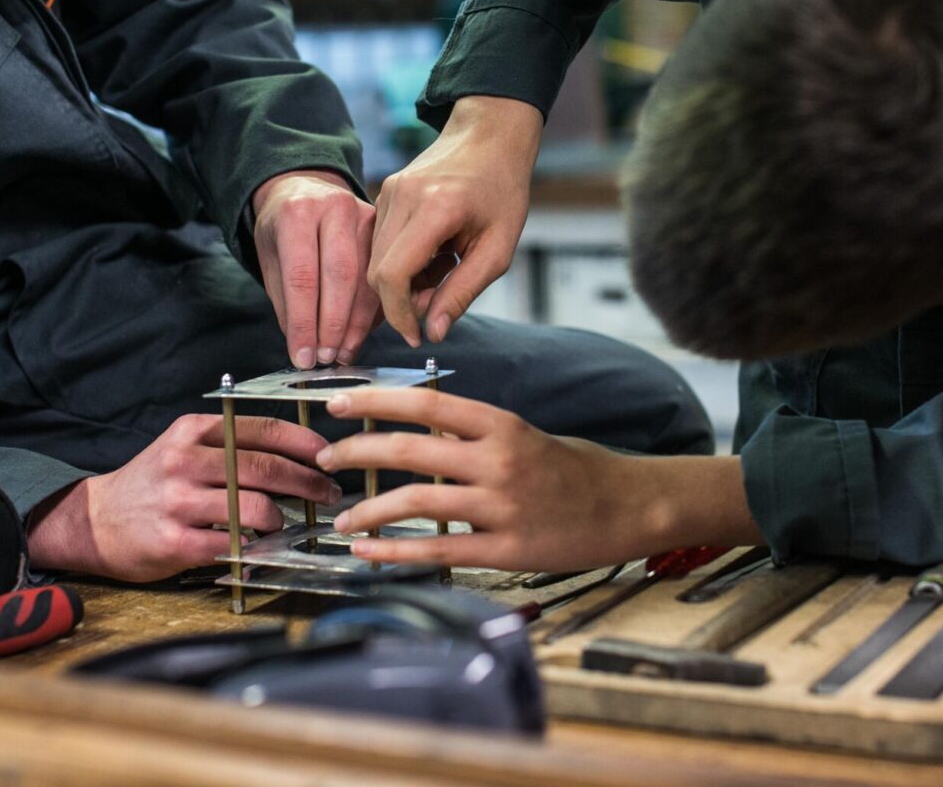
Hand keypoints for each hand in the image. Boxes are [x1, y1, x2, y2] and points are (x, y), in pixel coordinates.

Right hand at [26, 414, 340, 580]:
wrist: (94, 520)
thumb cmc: (153, 481)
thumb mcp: (185, 446)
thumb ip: (230, 443)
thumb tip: (296, 453)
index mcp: (194, 431)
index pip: (264, 429)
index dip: (305, 443)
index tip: (329, 456)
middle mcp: (186, 460)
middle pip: (266, 468)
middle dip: (308, 481)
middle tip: (329, 492)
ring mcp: (179, 501)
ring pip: (255, 507)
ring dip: (283, 518)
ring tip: (289, 523)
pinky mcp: (175, 541)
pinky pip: (232, 544)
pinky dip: (255, 547)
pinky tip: (262, 547)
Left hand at [252, 170, 381, 367]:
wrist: (304, 189)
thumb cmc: (283, 227)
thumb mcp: (271, 259)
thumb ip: (286, 301)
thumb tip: (303, 346)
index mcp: (298, 212)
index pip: (303, 277)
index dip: (304, 322)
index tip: (303, 355)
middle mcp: (335, 208)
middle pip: (341, 277)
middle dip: (334, 325)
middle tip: (326, 357)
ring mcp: (366, 215)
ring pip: (367, 280)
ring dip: (356, 324)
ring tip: (343, 353)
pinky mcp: (384, 228)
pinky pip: (381, 277)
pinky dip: (371, 311)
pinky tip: (359, 333)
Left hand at [316, 389, 761, 570]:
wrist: (629, 506)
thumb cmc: (574, 466)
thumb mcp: (523, 434)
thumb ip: (472, 434)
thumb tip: (418, 432)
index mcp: (500, 424)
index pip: (426, 403)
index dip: (375, 401)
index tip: (336, 403)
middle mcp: (497, 459)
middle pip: (409, 449)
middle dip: (356, 452)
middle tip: (325, 457)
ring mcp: (502, 505)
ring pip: (416, 502)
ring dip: (368, 511)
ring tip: (342, 519)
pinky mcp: (507, 550)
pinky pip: (438, 550)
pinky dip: (395, 551)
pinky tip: (367, 553)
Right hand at [368, 96, 542, 346]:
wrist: (490, 136)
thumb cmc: (502, 189)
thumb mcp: (498, 249)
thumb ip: (463, 292)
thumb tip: (435, 332)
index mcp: (435, 208)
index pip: (392, 275)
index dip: (400, 314)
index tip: (418, 334)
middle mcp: (402, 197)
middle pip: (377, 272)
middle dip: (401, 302)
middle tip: (437, 303)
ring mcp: (389, 192)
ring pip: (376, 260)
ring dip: (403, 281)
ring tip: (443, 269)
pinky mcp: (385, 192)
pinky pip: (380, 242)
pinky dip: (401, 261)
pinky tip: (434, 254)